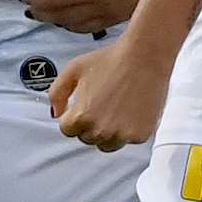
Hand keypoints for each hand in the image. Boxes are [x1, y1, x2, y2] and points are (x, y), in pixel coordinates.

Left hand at [48, 40, 169, 151]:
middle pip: (86, 138)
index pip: (67, 130)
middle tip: (102, 102)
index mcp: (82, 116)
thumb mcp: (74, 69)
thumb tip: (56, 113)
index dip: (74, 115)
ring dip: (108, 131)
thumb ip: (57, 93)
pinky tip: (130, 109)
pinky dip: (128, 130)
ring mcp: (122, 135)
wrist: (145, 56)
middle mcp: (101, 130)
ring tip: (115, 107)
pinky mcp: (140, 136)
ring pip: (107, 144)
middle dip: (90, 123)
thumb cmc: (112, 59)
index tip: (84, 105)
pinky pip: (127, 141)